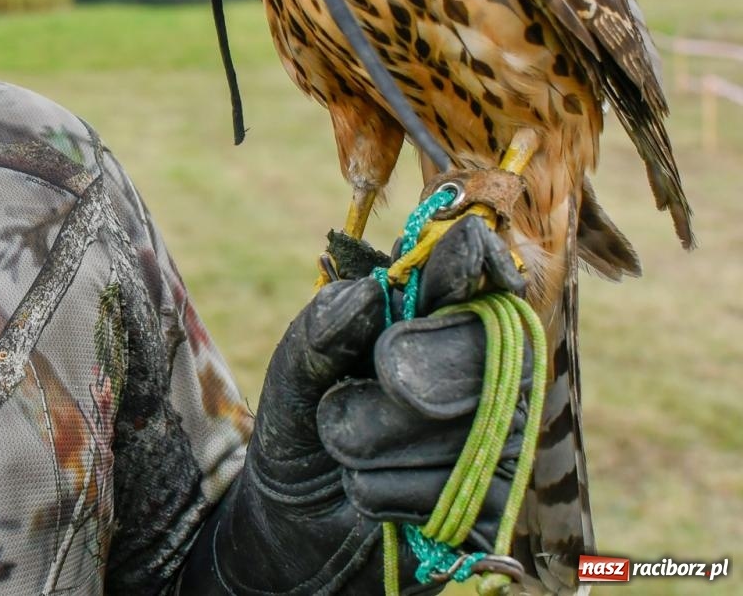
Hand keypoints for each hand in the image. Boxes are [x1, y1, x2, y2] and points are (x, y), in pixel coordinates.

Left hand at [181, 216, 531, 594]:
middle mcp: (480, 374)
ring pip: (465, 425)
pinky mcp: (492, 508)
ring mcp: (496, 441)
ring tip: (344, 448)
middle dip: (409, 370)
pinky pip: (457, 490)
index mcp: (435, 322)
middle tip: (374, 379)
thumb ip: (322, 327)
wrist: (289, 523)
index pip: (478, 275)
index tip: (458, 261)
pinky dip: (390, 491)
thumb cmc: (303, 428)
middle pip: (483, 349)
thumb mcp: (294, 371)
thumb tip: (368, 293)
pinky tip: (366, 492)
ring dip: (377, 440)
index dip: (475, 262)